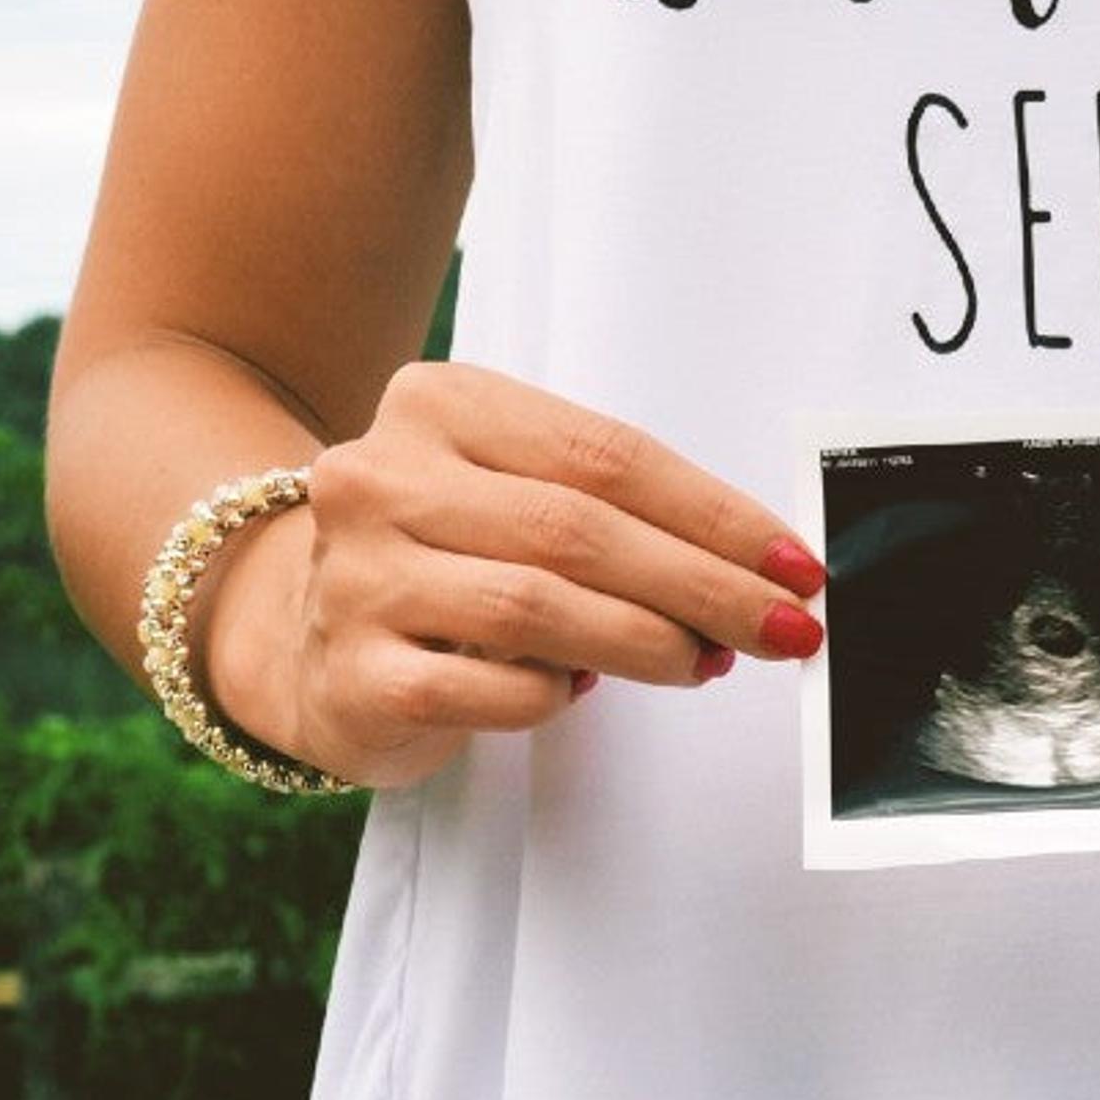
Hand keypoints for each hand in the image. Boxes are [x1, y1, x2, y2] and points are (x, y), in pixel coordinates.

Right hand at [204, 362, 829, 788]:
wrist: (304, 635)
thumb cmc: (447, 556)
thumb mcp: (514, 492)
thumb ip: (614, 510)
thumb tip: (756, 568)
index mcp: (439, 405)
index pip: (607, 455)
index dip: (716, 514)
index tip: (795, 563)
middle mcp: (382, 477)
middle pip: (580, 530)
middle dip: (704, 586)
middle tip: (784, 627)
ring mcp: (356, 574)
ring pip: (538, 607)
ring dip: (649, 642)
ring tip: (707, 661)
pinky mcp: (355, 670)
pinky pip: (490, 689)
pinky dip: (557, 694)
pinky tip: (583, 688)